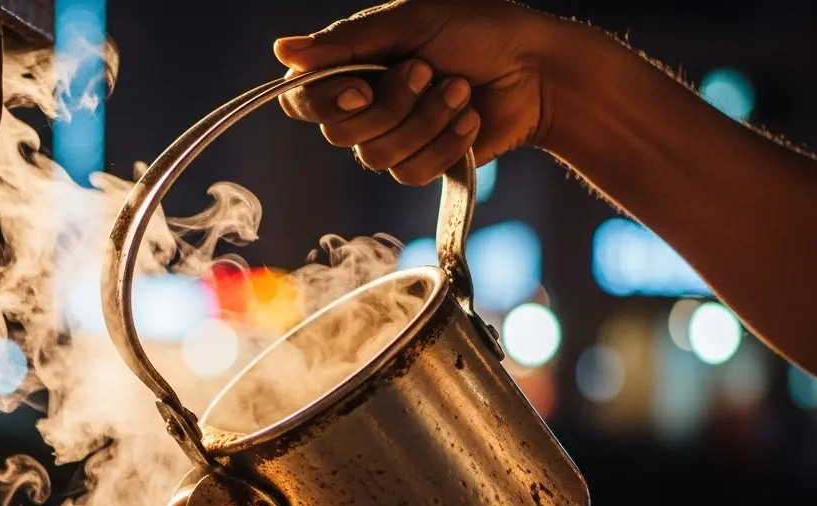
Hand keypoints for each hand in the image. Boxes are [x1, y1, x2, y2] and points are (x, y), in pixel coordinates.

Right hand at [275, 0, 574, 183]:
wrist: (536, 69)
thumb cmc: (477, 30)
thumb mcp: (410, 22)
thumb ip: (345, 42)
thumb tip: (281, 51)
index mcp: (354, 66)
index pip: (303, 99)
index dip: (324, 103)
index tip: (362, 87)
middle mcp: (365, 106)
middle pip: (341, 133)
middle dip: (392, 103)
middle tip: (429, 70)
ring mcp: (393, 138)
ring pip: (377, 156)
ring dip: (426, 120)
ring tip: (461, 91)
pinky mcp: (422, 165)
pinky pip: (411, 173)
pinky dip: (447, 142)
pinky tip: (470, 119)